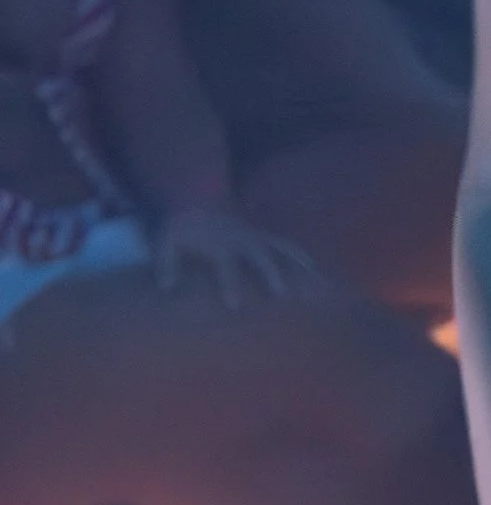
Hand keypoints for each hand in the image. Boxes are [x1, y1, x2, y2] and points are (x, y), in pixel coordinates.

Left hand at [152, 208, 318, 304]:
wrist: (195, 198)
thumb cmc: (181, 227)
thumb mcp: (166, 243)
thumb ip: (166, 265)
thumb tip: (167, 289)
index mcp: (219, 243)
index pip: (226, 266)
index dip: (230, 285)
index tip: (234, 306)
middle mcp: (241, 239)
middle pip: (260, 255)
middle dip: (271, 273)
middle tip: (281, 294)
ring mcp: (254, 234)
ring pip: (279, 247)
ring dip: (294, 263)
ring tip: (310, 280)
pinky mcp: (262, 233)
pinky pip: (284, 243)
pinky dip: (298, 254)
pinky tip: (311, 268)